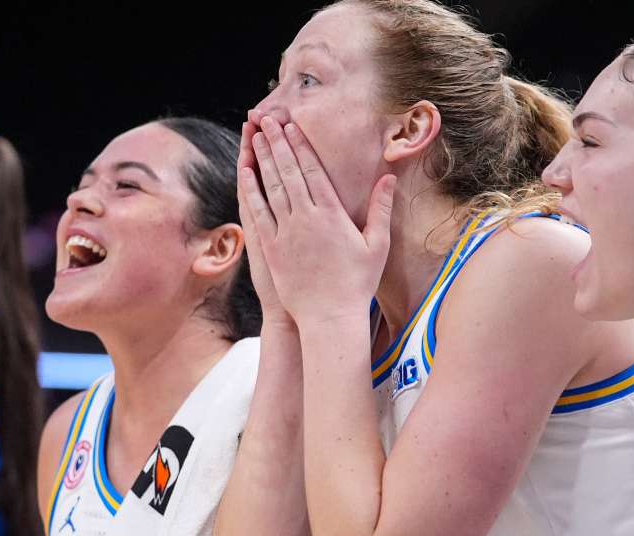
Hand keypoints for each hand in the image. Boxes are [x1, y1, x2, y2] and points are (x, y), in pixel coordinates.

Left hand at [237, 115, 395, 326]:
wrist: (330, 318)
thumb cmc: (357, 284)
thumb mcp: (376, 246)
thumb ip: (381, 209)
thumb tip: (388, 178)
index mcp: (332, 214)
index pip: (312, 170)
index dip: (300, 145)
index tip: (292, 125)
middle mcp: (306, 218)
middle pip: (287, 171)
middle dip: (276, 142)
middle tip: (266, 119)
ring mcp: (285, 232)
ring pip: (270, 187)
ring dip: (262, 159)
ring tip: (255, 136)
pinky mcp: (271, 248)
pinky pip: (258, 213)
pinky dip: (250, 190)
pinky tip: (245, 173)